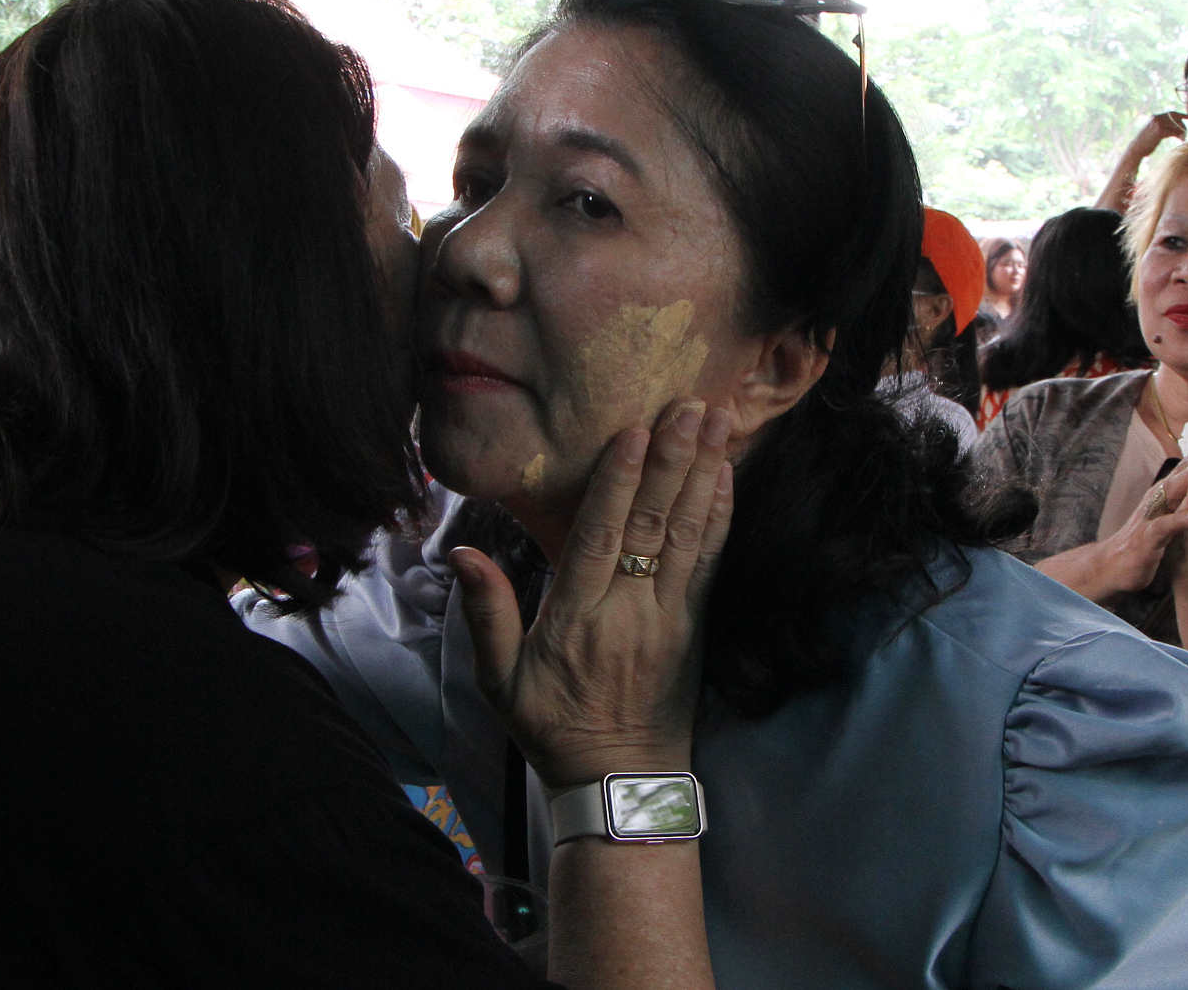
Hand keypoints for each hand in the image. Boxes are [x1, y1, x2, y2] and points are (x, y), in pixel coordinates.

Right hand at [456, 399, 733, 787]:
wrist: (619, 782)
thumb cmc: (551, 727)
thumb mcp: (499, 681)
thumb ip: (486, 614)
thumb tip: (462, 554)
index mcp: (577, 619)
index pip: (601, 538)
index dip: (619, 484)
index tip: (634, 432)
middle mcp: (629, 611)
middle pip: (654, 525)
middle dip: (674, 460)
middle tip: (692, 405)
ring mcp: (668, 618)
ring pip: (689, 536)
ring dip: (705, 474)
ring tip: (719, 421)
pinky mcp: (693, 627)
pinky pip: (710, 563)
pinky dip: (719, 518)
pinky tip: (725, 478)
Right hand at [1127, 112, 1187, 157]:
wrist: (1135, 150)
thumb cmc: (1144, 144)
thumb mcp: (1151, 132)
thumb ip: (1160, 127)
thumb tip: (1174, 128)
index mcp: (1154, 117)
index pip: (1171, 113)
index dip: (1182, 115)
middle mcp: (1156, 118)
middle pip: (1176, 118)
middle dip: (1183, 125)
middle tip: (1187, 133)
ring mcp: (1158, 124)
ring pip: (1177, 125)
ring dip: (1183, 132)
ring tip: (1183, 138)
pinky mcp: (1160, 131)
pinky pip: (1175, 132)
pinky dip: (1180, 136)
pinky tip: (1181, 140)